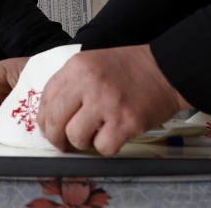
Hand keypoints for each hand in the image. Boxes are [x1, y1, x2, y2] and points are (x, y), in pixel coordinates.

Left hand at [37, 45, 190, 155]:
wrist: (167, 69)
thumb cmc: (130, 68)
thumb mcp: (92, 63)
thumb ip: (71, 84)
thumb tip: (51, 115)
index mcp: (77, 67)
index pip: (46, 98)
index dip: (43, 119)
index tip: (47, 129)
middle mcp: (89, 83)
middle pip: (55, 120)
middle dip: (56, 138)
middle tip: (63, 143)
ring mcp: (107, 103)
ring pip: (76, 137)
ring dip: (83, 142)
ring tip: (95, 134)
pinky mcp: (126, 122)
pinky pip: (103, 147)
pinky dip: (106, 147)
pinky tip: (113, 135)